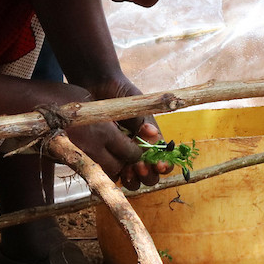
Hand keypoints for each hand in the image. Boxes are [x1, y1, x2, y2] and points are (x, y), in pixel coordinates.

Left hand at [81, 75, 166, 189]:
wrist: (98, 84)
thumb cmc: (122, 93)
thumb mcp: (138, 106)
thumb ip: (145, 122)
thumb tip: (153, 134)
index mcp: (151, 140)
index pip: (163, 160)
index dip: (164, 166)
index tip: (159, 164)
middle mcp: (138, 151)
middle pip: (150, 175)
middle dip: (149, 175)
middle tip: (141, 167)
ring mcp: (122, 155)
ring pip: (133, 179)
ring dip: (134, 179)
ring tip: (129, 170)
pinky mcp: (105, 157)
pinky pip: (113, 174)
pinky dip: (117, 177)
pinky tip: (116, 172)